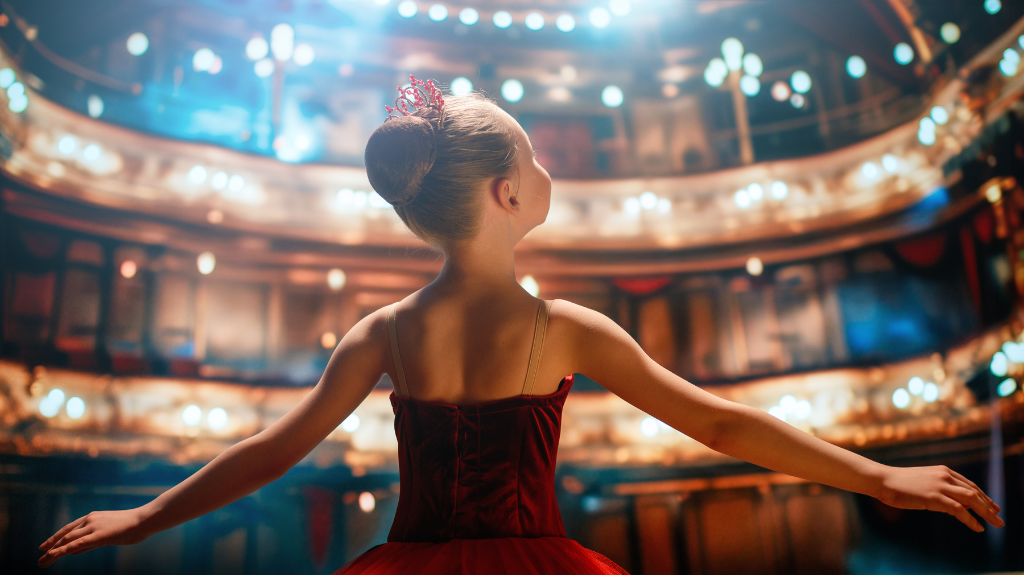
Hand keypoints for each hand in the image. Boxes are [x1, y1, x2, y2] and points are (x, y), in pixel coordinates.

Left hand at [38, 508, 149, 567]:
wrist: (145, 520)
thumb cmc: (132, 527)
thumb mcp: (109, 535)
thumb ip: (91, 542)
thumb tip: (74, 551)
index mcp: (93, 517)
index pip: (70, 528)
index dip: (56, 538)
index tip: (46, 546)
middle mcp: (90, 519)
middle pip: (65, 534)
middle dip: (51, 546)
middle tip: (40, 557)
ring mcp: (93, 526)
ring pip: (68, 540)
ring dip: (53, 552)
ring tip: (42, 562)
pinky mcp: (98, 535)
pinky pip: (77, 543)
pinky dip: (64, 550)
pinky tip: (54, 555)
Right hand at [877, 465, 1003, 531]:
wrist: (883, 480)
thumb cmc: (899, 483)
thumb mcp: (924, 483)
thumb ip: (942, 490)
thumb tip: (959, 504)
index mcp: (943, 471)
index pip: (970, 485)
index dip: (984, 497)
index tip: (993, 507)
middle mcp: (945, 476)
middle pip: (975, 492)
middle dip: (989, 506)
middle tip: (999, 518)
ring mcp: (940, 485)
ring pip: (971, 499)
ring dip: (986, 512)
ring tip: (996, 523)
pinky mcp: (934, 497)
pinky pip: (958, 509)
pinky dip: (971, 519)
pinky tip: (978, 527)